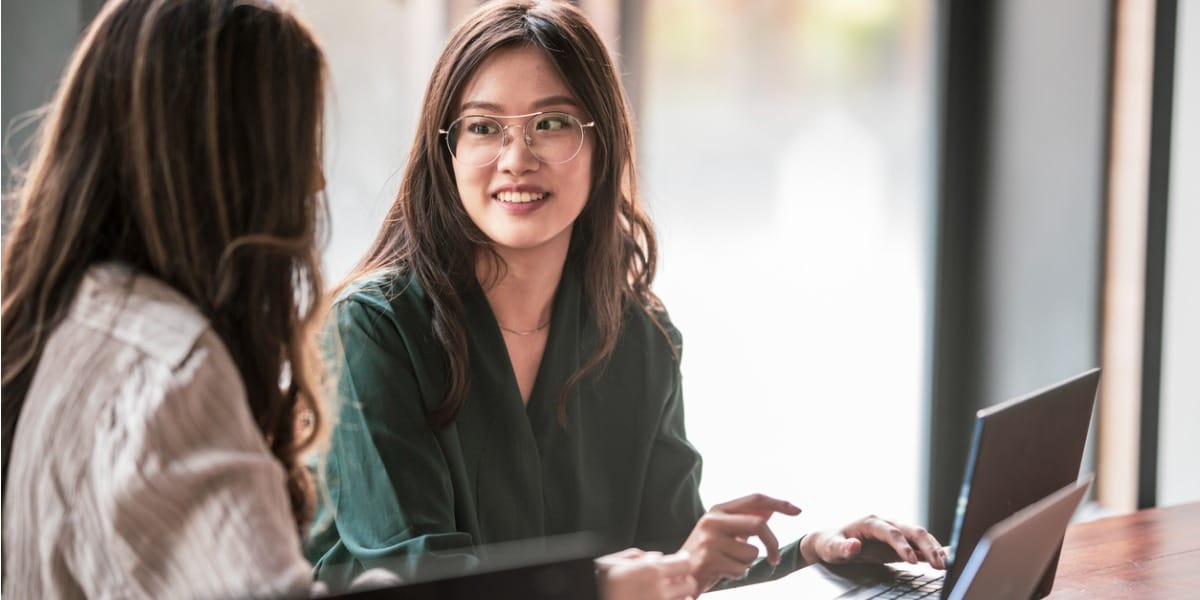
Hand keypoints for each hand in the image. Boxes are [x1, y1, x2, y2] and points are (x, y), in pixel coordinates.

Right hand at [596, 548, 696, 599]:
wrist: (590, 597)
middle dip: (683, 581)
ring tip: (668, 594)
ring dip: (681, 596)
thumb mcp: (610, 564)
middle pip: (689, 583)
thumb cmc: (599, 587)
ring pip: (687, 599)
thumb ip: (634, 556)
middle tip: (674, 581)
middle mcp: (659, 590)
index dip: (683, 562)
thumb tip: (655, 556)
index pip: (684, 563)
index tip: (680, 563)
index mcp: (649, 570)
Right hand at [679, 493, 801, 591]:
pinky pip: (740, 569)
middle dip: (772, 543)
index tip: (797, 510)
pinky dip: (737, 574)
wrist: (679, 573)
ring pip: (751, 553)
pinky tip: (721, 572)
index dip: (779, 503)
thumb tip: (770, 511)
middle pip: (757, 525)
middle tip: (775, 558)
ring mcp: (709, 540)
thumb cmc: (706, 553)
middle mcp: (712, 520)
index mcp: (718, 510)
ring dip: (746, 564)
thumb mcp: (723, 532)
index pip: (755, 499)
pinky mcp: (709, 560)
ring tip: (729, 564)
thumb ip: (744, 521)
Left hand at [800, 515, 947, 569]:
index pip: (891, 532)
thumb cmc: (830, 543)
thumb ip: (842, 548)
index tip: (911, 561)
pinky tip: (946, 558)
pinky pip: (918, 546)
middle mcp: (886, 524)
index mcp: (871, 522)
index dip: (902, 545)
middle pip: (912, 531)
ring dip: (934, 549)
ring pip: (919, 537)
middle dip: (927, 546)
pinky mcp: (899, 544)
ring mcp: (895, 533)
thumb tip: (854, 545)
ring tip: (945, 564)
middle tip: (938, 564)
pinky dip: (932, 551)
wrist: (831, 541)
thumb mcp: (830, 547)